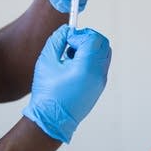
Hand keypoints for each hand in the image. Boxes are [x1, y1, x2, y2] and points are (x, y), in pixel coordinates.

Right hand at [22, 24, 111, 142]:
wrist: (52, 121)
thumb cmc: (47, 92)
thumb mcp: (47, 61)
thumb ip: (57, 40)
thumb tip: (66, 30)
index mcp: (86, 66)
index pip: (93, 38)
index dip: (79, 34)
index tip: (67, 40)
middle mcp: (98, 73)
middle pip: (102, 43)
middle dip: (87, 38)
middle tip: (71, 44)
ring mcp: (101, 81)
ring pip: (103, 54)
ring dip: (89, 49)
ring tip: (70, 57)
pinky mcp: (99, 87)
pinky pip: (100, 65)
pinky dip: (90, 60)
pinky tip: (73, 68)